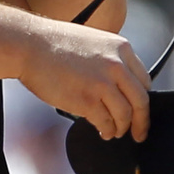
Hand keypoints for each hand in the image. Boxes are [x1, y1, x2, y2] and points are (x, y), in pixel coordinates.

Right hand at [19, 19, 149, 140]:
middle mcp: (116, 65)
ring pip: (125, 115)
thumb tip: (117, 84)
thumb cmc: (52, 43)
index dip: (142, 99)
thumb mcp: (92, 41)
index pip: (144, 80)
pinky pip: (106, 123)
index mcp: (120, 48)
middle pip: (141, 101)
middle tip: (139, 132)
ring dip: (121, 128)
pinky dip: (107, 130)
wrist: (29, 45)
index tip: (139, 109)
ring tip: (114, 131)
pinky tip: (103, 131)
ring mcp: (102, 84)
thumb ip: (109, 59)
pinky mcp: (87, 100)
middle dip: (142, 122)